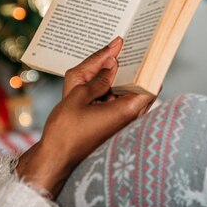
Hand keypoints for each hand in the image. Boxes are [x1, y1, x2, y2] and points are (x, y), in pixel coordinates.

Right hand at [16, 37, 156, 197]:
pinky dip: (114, 89)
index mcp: (128, 111)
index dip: (149, 64)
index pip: (151, 83)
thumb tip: (113, 60)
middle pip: (141, 86)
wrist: (55, 159)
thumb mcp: (78, 95)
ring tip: (111, 58)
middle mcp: (131, 118)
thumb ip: (98, 76)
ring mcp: (123, 123)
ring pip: (130, 93)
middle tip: (124, 48)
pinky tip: (101, 77)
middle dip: (133, 67)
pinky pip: (121, 101)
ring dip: (122, 78)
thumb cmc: (65, 132)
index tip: (143, 48)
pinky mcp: (114, 125)